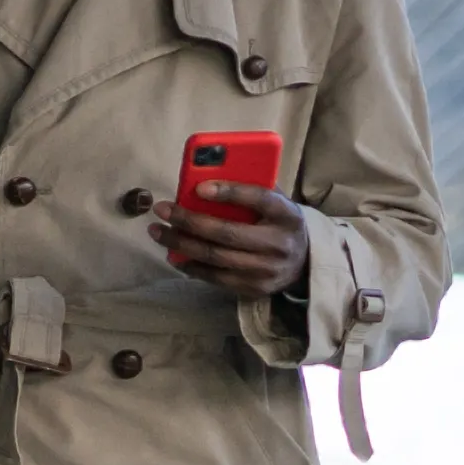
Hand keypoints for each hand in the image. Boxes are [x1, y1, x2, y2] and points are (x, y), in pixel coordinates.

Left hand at [157, 179, 312, 300]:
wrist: (304, 263)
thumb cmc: (279, 222)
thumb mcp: (275, 202)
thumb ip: (250, 188)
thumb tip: (206, 176)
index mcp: (285, 214)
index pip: (258, 198)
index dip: (228, 192)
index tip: (199, 187)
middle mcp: (278, 243)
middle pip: (227, 232)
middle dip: (189, 221)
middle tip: (162, 210)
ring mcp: (265, 270)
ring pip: (215, 258)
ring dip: (181, 245)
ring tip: (159, 232)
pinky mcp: (253, 288)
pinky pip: (215, 278)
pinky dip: (191, 266)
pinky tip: (174, 254)